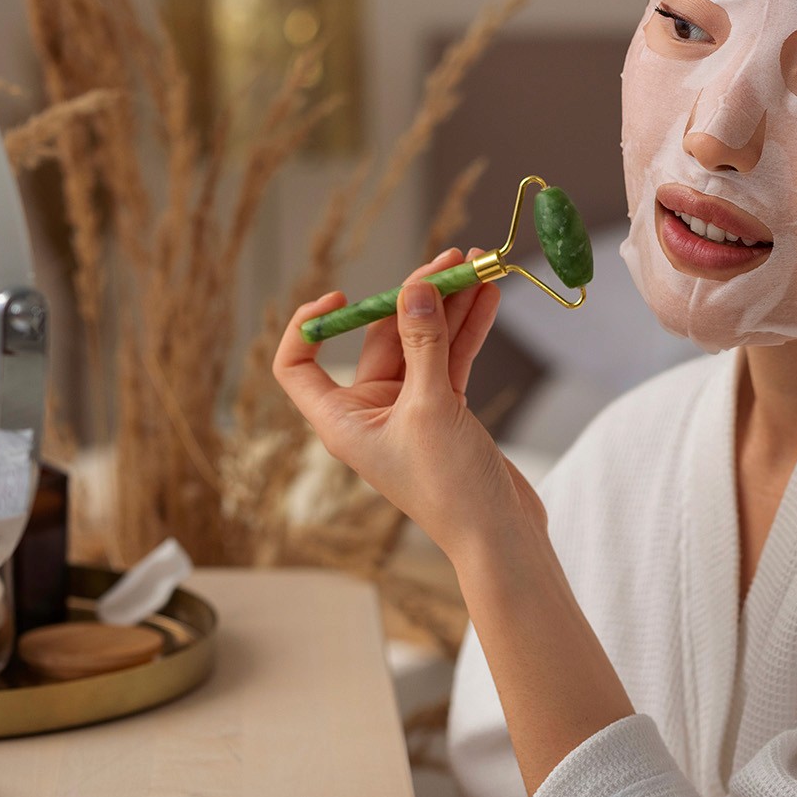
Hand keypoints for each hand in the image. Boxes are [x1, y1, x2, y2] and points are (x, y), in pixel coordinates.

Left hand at [274, 247, 545, 554]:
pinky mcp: (445, 412)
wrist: (499, 536)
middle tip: (449, 261)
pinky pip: (451, 358)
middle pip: (379, 339)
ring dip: (449, 306)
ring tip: (477, 266)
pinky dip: (468, 329)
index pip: (297, 366)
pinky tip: (488, 296)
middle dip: (413, 298)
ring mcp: (409, 411)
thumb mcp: (432, 406)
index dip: (309, 325)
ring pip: (423, 343)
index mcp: (342, 420)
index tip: (341, 294)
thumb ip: (423, 343)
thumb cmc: (451, 488)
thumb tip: (414, 287)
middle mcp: (370, 413)